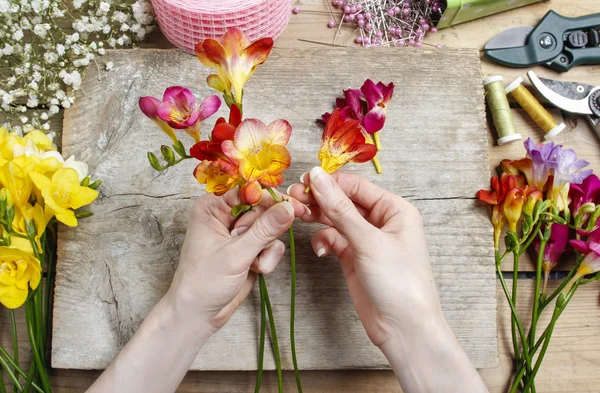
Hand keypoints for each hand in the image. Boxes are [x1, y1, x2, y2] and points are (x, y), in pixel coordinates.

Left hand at [167, 188, 305, 332]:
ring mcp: (239, 232)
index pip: (247, 190)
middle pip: (262, 207)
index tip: (292, 205)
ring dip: (267, 247)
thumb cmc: (204, 282)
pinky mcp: (249, 248)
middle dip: (266, 229)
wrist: (199, 314)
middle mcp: (225, 215)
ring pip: (270, 226)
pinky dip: (268, 257)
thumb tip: (288, 207)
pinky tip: (256, 269)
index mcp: (212, 207)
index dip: (270, 197)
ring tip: (252, 262)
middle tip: (261, 244)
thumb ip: (264, 230)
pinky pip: (271, 243)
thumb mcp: (235, 254)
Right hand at [288, 167, 442, 347]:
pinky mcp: (354, 258)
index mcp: (394, 209)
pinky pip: (334, 240)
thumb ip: (340, 208)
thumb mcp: (368, 241)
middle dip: (319, 199)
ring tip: (299, 217)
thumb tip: (318, 177)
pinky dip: (323, 241)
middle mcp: (381, 221)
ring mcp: (367, 240)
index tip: (303, 182)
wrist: (404, 329)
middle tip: (293, 199)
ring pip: (336, 220)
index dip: (329, 182)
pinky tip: (320, 250)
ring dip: (318, 218)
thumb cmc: (400, 283)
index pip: (356, 186)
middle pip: (344, 201)